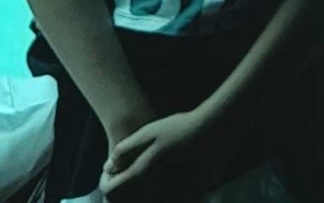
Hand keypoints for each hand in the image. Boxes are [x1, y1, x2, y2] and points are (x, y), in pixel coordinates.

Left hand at [100, 109, 230, 202]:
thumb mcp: (148, 131)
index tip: (110, 176)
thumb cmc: (181, 127)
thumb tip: (108, 167)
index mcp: (144, 172)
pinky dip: (163, 198)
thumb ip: (125, 149)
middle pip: (127, 202)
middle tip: (124, 180)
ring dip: (141, 198)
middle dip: (122, 195)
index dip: (106, 184)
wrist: (217, 130)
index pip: (111, 191)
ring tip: (142, 184)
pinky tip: (162, 188)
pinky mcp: (192, 196)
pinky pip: (171, 202)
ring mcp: (177, 195)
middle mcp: (158, 189)